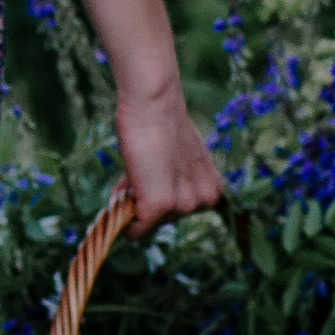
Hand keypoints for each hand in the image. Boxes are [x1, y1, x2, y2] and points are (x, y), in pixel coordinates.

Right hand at [113, 86, 224, 235]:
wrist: (154, 103)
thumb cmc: (160, 125)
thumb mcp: (176, 161)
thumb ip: (174, 183)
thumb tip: (144, 204)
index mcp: (212, 191)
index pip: (177, 212)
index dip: (157, 193)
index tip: (152, 173)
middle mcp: (204, 201)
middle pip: (162, 221)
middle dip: (145, 200)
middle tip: (139, 170)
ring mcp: (183, 205)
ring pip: (147, 224)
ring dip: (133, 203)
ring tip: (135, 172)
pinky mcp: (161, 206)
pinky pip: (136, 231)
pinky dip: (123, 219)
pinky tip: (122, 191)